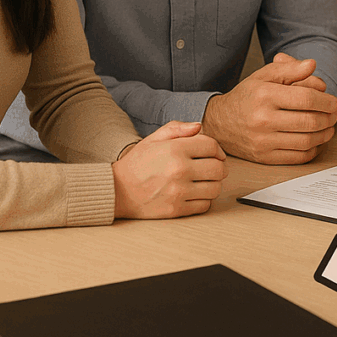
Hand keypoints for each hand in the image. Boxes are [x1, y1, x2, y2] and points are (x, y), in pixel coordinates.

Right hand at [112, 121, 226, 218]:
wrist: (117, 191)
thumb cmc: (137, 164)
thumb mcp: (153, 139)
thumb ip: (178, 129)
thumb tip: (199, 126)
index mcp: (175, 150)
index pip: (211, 146)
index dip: (217, 149)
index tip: (215, 154)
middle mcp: (179, 170)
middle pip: (218, 168)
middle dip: (219, 167)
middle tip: (211, 168)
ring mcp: (178, 192)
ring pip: (215, 188)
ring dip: (213, 184)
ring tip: (203, 181)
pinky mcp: (176, 210)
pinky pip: (204, 205)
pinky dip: (203, 200)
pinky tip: (195, 194)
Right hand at [201, 55, 336, 163]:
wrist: (219, 123)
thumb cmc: (246, 97)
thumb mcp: (264, 76)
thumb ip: (290, 69)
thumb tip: (312, 65)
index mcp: (265, 95)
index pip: (306, 99)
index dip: (326, 101)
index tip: (332, 101)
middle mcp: (263, 119)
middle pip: (310, 121)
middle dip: (329, 118)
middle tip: (334, 114)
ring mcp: (263, 141)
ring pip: (307, 141)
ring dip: (325, 134)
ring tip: (328, 126)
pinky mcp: (265, 157)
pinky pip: (298, 157)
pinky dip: (313, 150)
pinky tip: (316, 141)